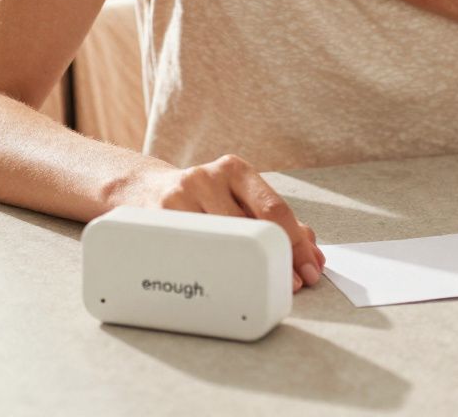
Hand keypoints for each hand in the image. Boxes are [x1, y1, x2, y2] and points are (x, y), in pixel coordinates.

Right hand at [109, 154, 325, 292]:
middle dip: (276, 260)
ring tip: (258, 286)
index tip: (309, 269)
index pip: (274, 208)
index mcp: (234, 170)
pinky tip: (220, 281)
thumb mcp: (239, 198)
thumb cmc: (203, 200)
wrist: (144, 192)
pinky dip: (211, 271)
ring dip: (245, 269)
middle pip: (250, 226)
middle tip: (290, 284)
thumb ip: (278, 221)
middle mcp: (207, 178)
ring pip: (222, 242)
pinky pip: (192, 253)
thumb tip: (313, 253)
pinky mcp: (156, 223)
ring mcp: (178, 199)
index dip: (295, 243)